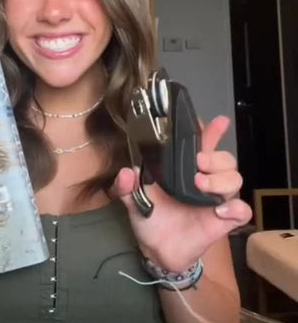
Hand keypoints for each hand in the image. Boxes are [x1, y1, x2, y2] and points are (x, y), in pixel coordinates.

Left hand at [113, 116, 251, 271]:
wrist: (156, 249)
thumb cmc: (149, 217)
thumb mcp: (133, 199)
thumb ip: (127, 185)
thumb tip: (127, 172)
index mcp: (183, 169)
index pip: (202, 144)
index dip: (211, 131)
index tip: (218, 121)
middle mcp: (203, 179)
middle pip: (225, 158)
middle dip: (214, 156)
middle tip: (198, 164)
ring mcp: (215, 199)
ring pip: (235, 178)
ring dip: (221, 178)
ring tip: (200, 185)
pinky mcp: (222, 221)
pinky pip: (242, 211)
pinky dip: (235, 208)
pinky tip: (219, 210)